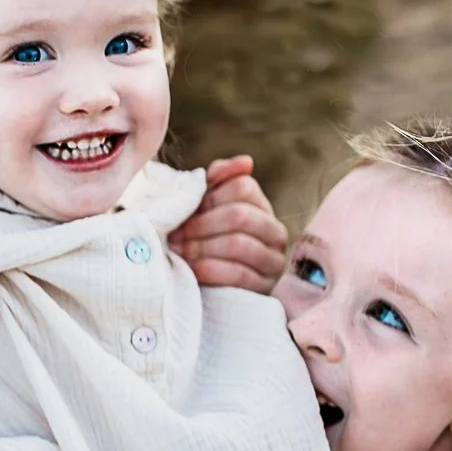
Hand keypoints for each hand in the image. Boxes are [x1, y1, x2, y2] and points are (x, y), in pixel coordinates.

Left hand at [170, 156, 288, 293]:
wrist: (208, 289)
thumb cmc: (204, 242)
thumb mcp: (208, 209)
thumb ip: (219, 180)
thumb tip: (246, 161)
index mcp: (262, 207)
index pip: (243, 187)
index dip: (210, 197)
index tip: (185, 210)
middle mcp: (275, 232)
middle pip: (239, 215)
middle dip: (201, 225)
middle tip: (175, 235)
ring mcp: (274, 261)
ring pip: (238, 244)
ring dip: (202, 247)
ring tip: (180, 252)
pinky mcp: (265, 288)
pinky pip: (239, 274)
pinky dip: (211, 270)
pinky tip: (193, 270)